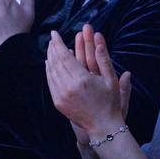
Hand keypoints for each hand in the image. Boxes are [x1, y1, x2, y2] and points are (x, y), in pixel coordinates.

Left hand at [45, 26, 131, 141]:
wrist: (102, 126)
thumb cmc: (110, 102)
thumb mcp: (111, 79)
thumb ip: (104, 59)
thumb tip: (99, 41)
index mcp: (82, 79)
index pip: (64, 56)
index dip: (58, 43)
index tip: (54, 33)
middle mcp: (69, 87)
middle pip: (56, 62)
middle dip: (53, 48)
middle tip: (52, 38)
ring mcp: (61, 96)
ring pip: (51, 72)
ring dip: (49, 58)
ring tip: (50, 48)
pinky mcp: (58, 103)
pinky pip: (50, 83)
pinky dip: (48, 72)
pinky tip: (49, 64)